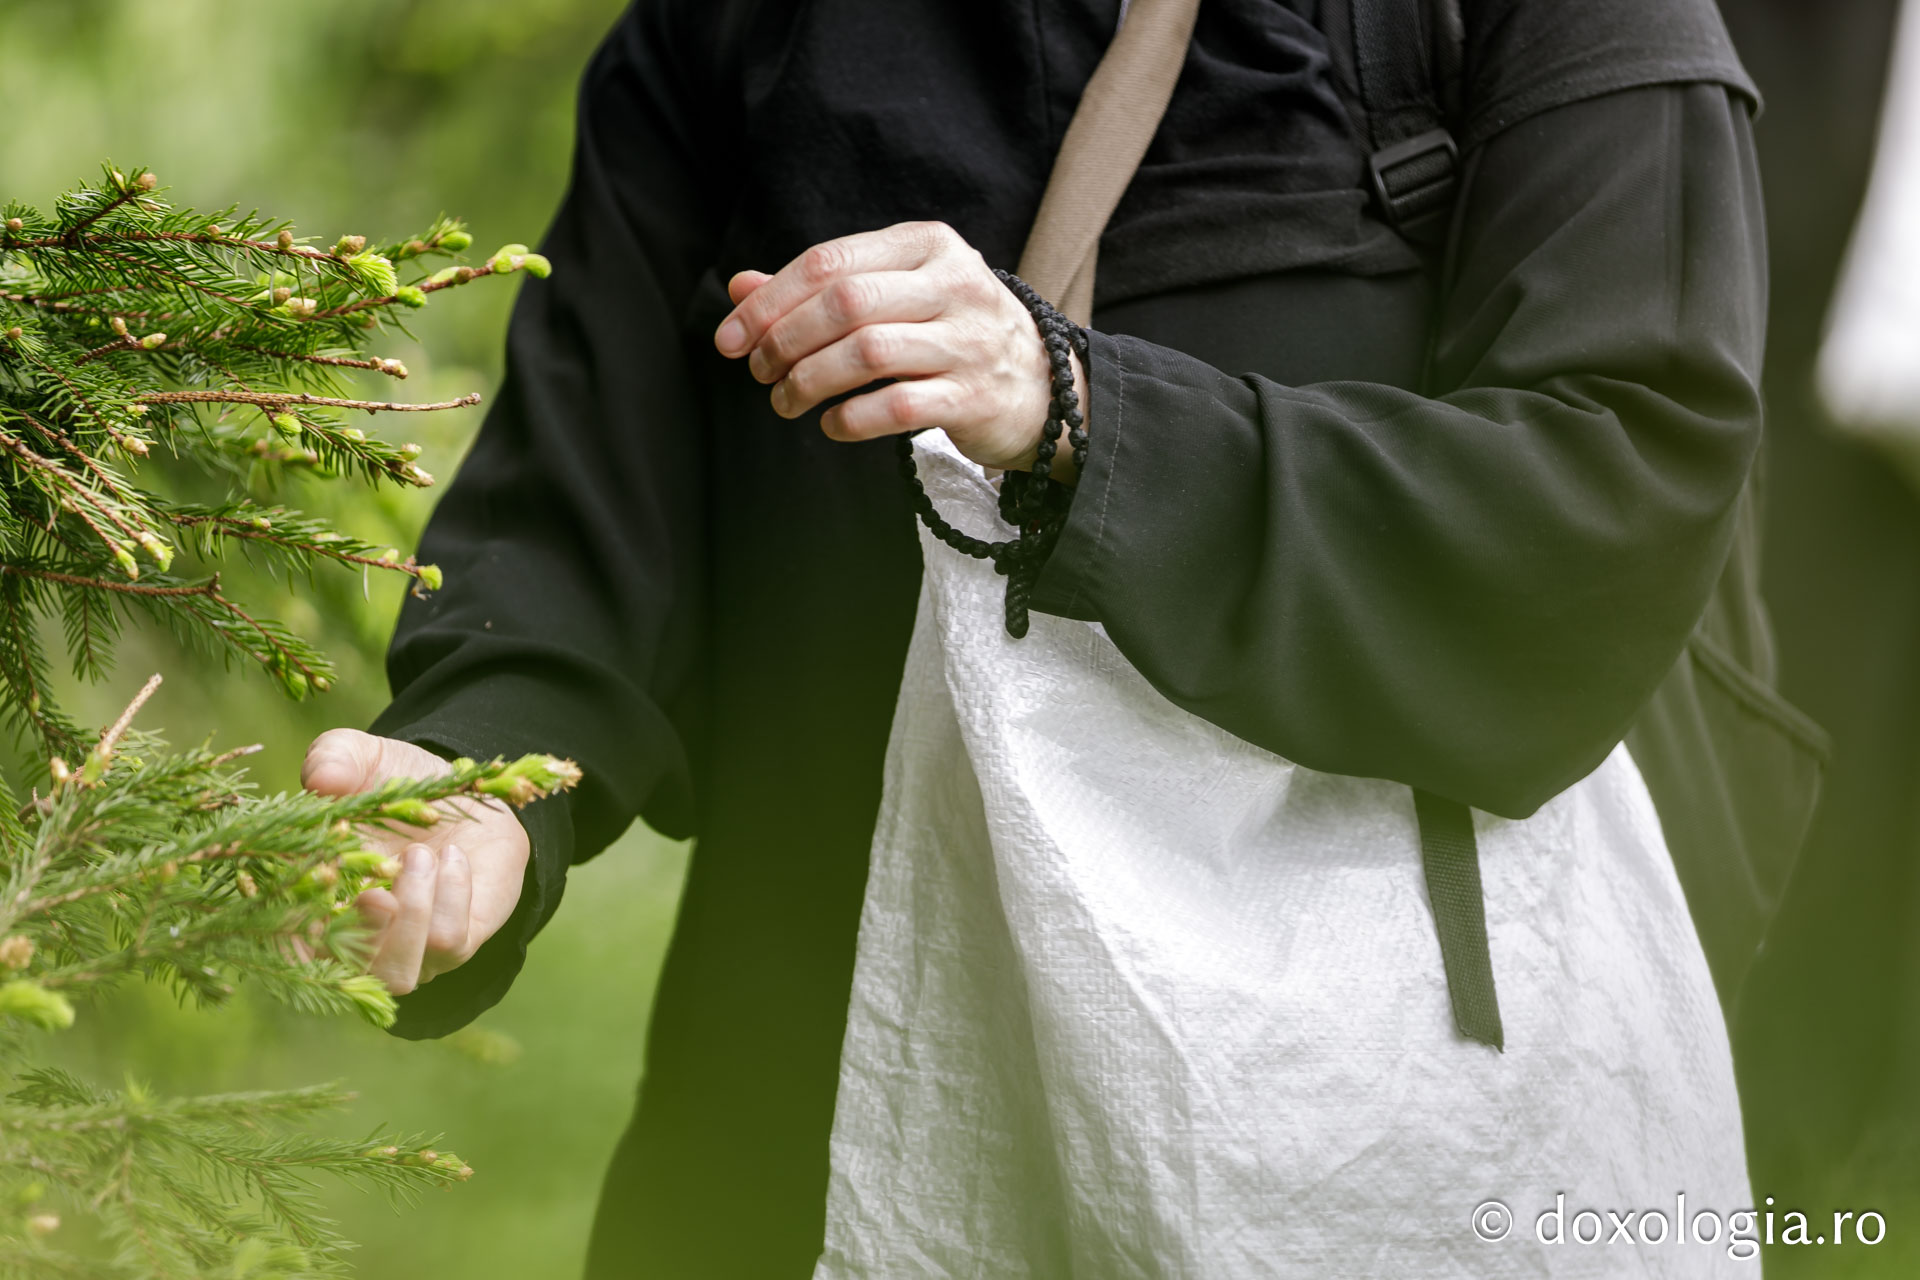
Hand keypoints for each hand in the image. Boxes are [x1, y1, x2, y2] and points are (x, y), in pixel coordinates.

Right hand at [301, 729, 529, 995]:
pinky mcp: (459, 943)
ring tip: (421, 854)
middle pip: (347, 972)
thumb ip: (336, 757)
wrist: (470, 796)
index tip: (316, 892)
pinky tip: (452, 857)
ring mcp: (409, 949)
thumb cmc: (401, 784)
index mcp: (317, 905)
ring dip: (412, 914)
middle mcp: (360, 941)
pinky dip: (451, 898)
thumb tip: (320, 777)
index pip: (286, 947)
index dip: (291, 934)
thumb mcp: (366, 757)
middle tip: (379, 890)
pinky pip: (450, 944)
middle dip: (362, 934)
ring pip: (400, 976)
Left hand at [713, 220, 1089, 480]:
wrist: (1043, 386)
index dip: (770, 301)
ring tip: (785, 400)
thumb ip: (820, 289)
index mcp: (927, 246)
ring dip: (808, 382)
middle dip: (784, 340)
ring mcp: (969, 342)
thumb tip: (739, 288)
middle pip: (845, 304)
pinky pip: (897, 407)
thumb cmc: (952, 333)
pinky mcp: (975, 397)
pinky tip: (832, 425)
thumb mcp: (895, 294)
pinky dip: (851, 419)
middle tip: (758, 371)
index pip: (830, 263)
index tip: (731, 338)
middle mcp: (953, 285)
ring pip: (867, 353)